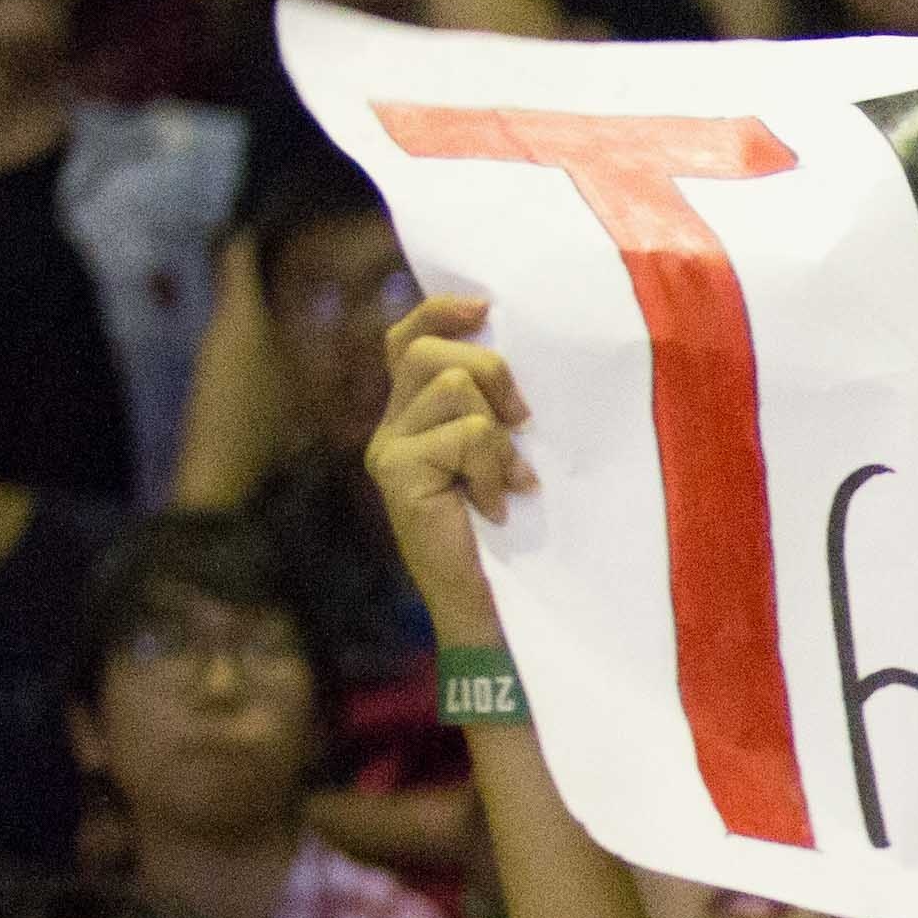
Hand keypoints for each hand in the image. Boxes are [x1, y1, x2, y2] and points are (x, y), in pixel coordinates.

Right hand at [371, 296, 532, 634]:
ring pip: (452, 388)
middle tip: (522, 422)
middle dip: (489, 372)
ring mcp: (389, 450)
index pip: (407, 340)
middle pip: (429, 353)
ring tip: (509, 480)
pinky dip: (495, 466)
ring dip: (498, 433)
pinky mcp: (397, 473)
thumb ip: (499, 414)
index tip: (485, 308)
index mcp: (415, 416)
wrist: (491, 608)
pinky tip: (498, 505)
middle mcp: (392, 427)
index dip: (439, 313)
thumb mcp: (508, 459)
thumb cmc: (513, 535)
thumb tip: (528, 363)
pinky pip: (464, 434)